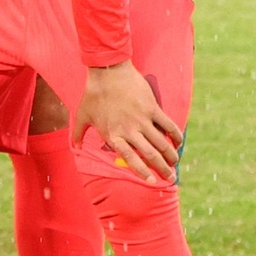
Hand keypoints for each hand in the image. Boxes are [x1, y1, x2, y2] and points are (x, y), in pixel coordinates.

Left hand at [73, 62, 180, 183]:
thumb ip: (78, 133)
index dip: (143, 172)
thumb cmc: (93, 94)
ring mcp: (142, 120)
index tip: (153, 182)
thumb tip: (75, 147)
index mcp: (113, 135)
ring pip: (162, 143)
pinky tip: (180, 143)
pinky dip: (176, 135)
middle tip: (171, 178)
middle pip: (150, 155)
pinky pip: (168, 125)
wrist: (107, 72)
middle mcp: (130, 130)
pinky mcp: (152, 108)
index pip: (130, 159)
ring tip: (176, 163)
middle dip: (163, 169)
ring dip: (171, 155)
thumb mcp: (81, 115)